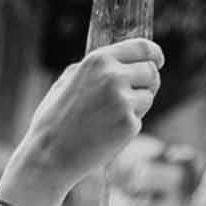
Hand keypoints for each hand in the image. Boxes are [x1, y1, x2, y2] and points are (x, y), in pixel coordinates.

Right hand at [12, 39, 162, 203]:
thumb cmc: (51, 123)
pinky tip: (105, 136)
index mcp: (98, 60)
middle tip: (136, 96)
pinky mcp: (128, 125)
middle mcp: (114, 76)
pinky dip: (126, 129)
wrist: (47, 158)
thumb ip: (93, 70)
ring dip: (136, 107)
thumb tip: (114, 64)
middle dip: (148, 83)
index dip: (154, 54)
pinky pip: (138, 122)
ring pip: (148, 97)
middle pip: (151, 72)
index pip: (141, 47)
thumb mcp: (66, 82)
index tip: (157, 60)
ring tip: (110, 120)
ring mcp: (123, 101)